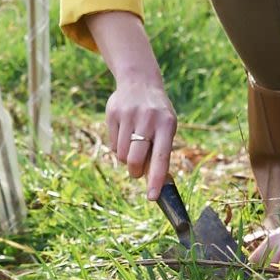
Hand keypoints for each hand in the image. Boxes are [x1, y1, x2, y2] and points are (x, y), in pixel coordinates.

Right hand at [87, 11, 179, 195]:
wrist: (139, 81)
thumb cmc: (157, 114)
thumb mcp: (166, 128)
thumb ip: (160, 152)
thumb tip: (153, 182)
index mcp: (167, 125)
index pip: (161, 158)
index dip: (157, 180)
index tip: (152, 197)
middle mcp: (148, 119)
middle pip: (135, 160)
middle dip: (135, 172)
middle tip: (137, 172)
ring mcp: (129, 115)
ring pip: (122, 155)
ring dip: (127, 159)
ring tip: (133, 146)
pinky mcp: (113, 113)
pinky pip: (113, 145)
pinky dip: (118, 148)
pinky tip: (124, 134)